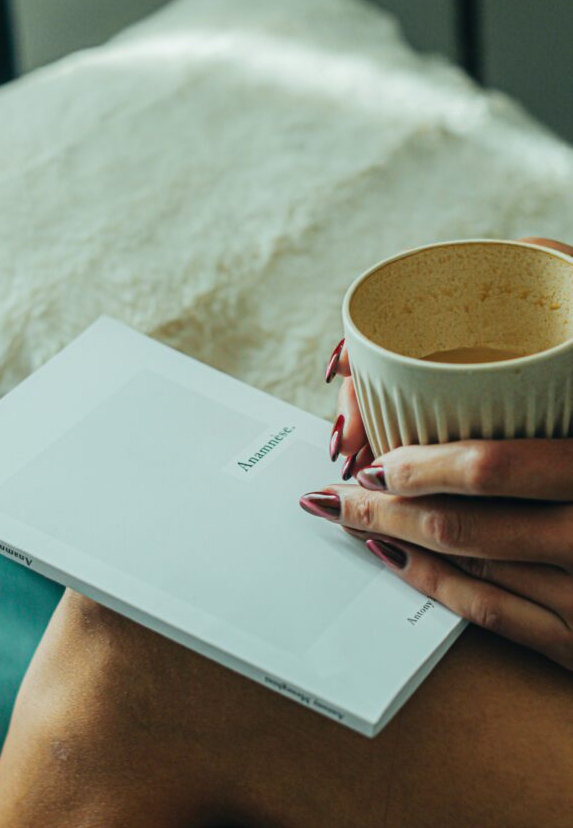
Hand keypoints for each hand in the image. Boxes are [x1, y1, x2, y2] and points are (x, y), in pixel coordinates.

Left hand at [306, 237, 572, 671]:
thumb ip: (566, 286)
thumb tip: (507, 267)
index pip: (492, 468)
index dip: (416, 467)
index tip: (372, 453)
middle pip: (465, 525)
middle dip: (383, 510)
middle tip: (337, 490)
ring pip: (473, 573)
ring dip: (398, 545)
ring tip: (350, 519)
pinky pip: (498, 618)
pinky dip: (438, 589)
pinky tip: (401, 561)